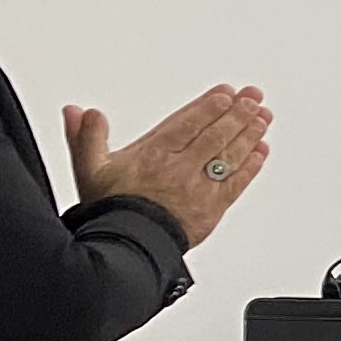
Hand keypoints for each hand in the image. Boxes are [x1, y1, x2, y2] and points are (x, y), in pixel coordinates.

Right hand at [66, 84, 271, 246]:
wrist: (126, 247)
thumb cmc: (111, 209)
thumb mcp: (89, 169)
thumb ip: (86, 137)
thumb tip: (78, 111)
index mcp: (153, 154)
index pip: (187, 123)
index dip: (209, 106)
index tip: (226, 93)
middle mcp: (180, 168)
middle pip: (214, 134)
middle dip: (237, 113)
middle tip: (253, 96)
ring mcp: (199, 188)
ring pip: (229, 155)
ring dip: (249, 134)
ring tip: (262, 117)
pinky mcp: (212, 208)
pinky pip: (236, 183)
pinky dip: (251, 166)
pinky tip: (261, 151)